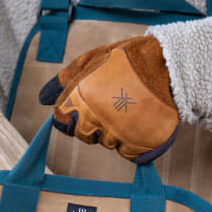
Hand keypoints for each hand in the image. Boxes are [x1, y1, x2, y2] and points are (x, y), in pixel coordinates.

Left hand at [39, 36, 177, 163]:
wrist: (170, 65)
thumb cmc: (127, 59)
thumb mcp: (92, 59)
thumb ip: (65, 80)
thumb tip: (42, 98)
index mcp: (80, 100)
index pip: (63, 122)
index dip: (73, 114)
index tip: (87, 104)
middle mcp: (97, 120)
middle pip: (85, 135)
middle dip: (95, 122)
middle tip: (114, 102)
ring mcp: (118, 135)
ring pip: (107, 142)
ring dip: (115, 129)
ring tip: (131, 106)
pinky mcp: (138, 146)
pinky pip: (126, 151)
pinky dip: (132, 139)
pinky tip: (139, 119)